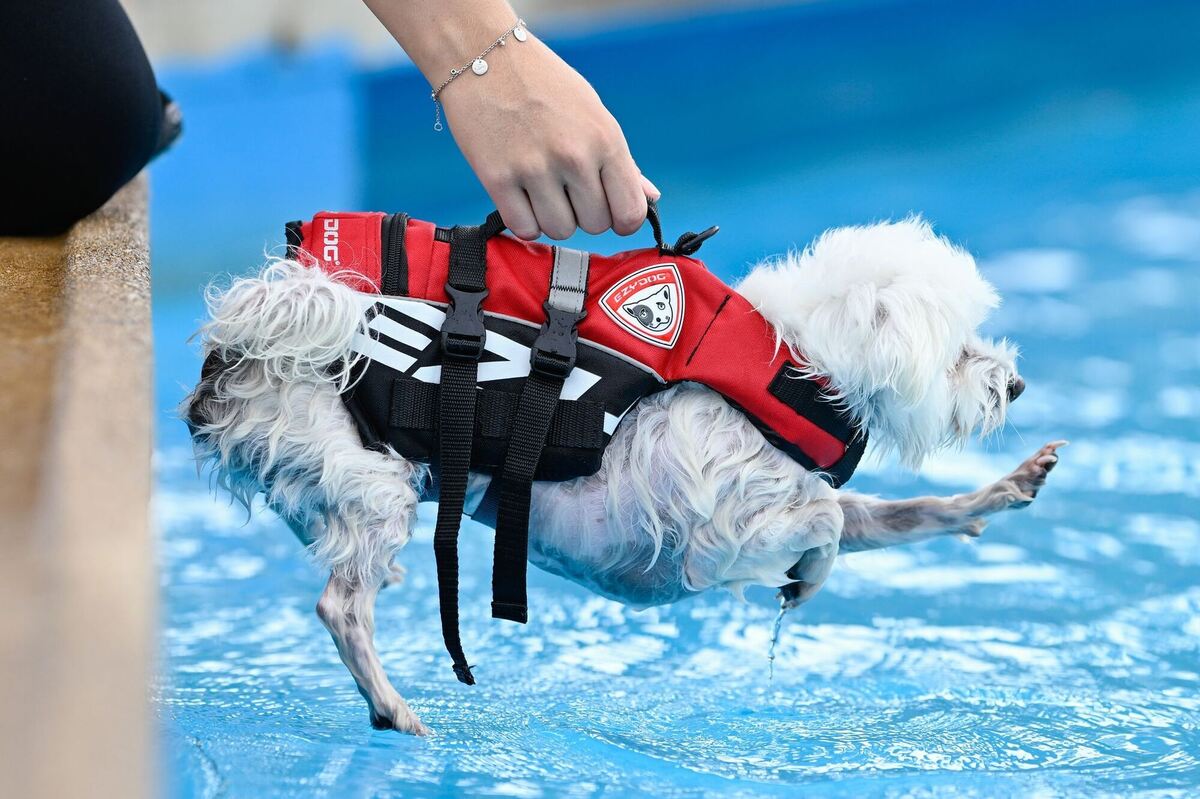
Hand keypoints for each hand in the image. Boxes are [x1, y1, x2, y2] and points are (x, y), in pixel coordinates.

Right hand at [440, 35, 658, 239]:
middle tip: (567, 188)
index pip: (630, 212)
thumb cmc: (542, 84)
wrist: (482, 56)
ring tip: (542, 188)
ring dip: (553, 217)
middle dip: (583, 213)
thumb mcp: (593, 112)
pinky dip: (524, 220)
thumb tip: (650, 197)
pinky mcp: (498, 179)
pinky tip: (521, 195)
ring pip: (559, 230)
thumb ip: (622, 161)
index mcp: (604, 139)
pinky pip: (524, 228)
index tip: (610, 212)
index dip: (622, 220)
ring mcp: (534, 169)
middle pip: (595, 225)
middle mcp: (574, 157)